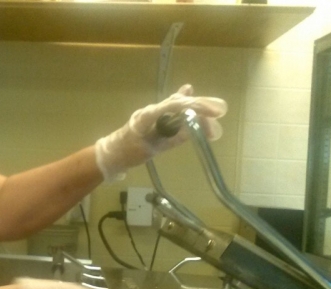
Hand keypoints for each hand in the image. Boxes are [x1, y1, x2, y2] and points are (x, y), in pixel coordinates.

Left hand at [94, 84, 226, 180]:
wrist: (109, 156)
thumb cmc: (126, 153)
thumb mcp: (150, 149)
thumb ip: (171, 139)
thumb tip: (193, 130)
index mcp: (149, 115)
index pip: (176, 106)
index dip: (197, 107)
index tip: (215, 112)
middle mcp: (152, 111)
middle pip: (180, 103)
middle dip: (201, 106)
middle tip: (221, 111)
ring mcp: (152, 114)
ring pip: (177, 106)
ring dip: (196, 108)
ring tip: (214, 110)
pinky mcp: (153, 121)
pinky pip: (170, 110)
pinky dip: (182, 104)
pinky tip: (188, 91)